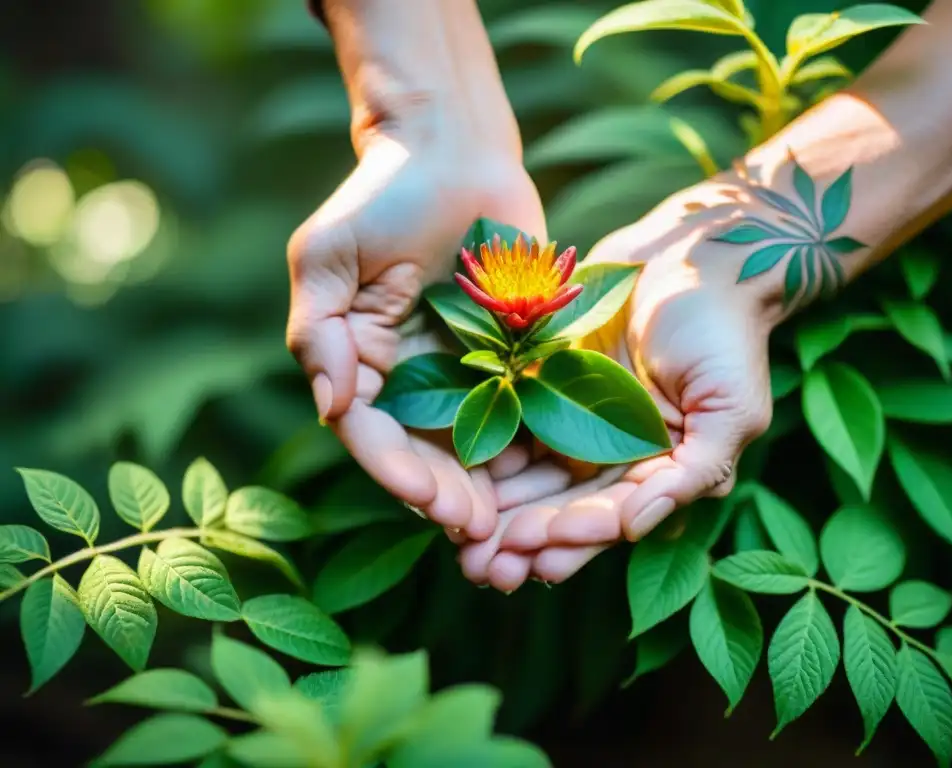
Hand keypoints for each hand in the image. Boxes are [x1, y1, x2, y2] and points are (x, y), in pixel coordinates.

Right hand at [286, 116, 549, 538]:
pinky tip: (553, 479)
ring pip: (476, 443)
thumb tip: (331, 407)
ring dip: (491, 487)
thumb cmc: (382, 195)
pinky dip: (535, 444)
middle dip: (448, 494)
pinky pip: (526, 405)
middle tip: (478, 531)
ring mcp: (467, 369)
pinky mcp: (518, 353)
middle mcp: (413, 377)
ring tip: (513, 526)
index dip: (397, 471)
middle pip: (427, 452)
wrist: (453, 148)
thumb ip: (319, 334)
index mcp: (363, 364)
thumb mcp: (327, 257)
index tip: (429, 501)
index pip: (373, 434)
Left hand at [459, 177, 779, 587]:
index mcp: (659, 472)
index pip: (613, 518)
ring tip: (460, 542)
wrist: (691, 254)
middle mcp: (615, 457)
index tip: (534, 553)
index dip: (573, 539)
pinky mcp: (546, 388)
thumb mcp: (730, 409)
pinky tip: (455, 478)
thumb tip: (636, 529)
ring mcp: (578, 423)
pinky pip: (510, 429)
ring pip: (531, 481)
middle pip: (564, 511)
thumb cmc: (722, 331)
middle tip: (480, 570)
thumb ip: (693, 472)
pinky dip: (485, 457)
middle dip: (524, 543)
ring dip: (498, 513)